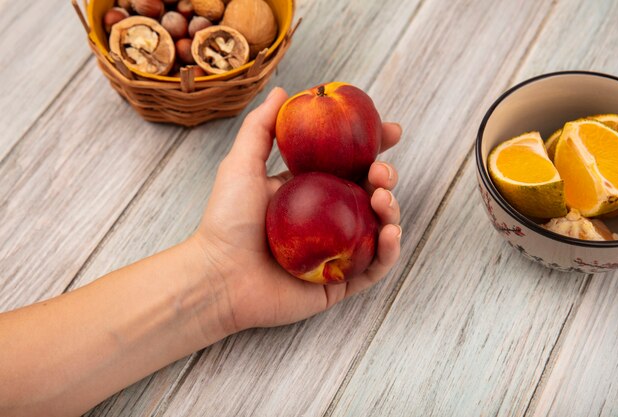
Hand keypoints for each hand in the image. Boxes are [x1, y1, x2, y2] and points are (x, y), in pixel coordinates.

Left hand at [192, 87, 401, 331]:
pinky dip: (389, 251)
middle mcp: (327, 218)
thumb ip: (261, 128)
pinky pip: (374, 267)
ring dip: (391, 209)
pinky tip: (390, 233)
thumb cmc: (226, 221)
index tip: (391, 131)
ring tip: (383, 198)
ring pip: (377, 227)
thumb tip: (284, 92)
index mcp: (310, 190)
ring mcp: (335, 251)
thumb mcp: (241, 164)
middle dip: (386, 176)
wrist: (218, 275)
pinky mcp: (338, 282)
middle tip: (382, 170)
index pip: (349, 164)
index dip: (374, 147)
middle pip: (368, 193)